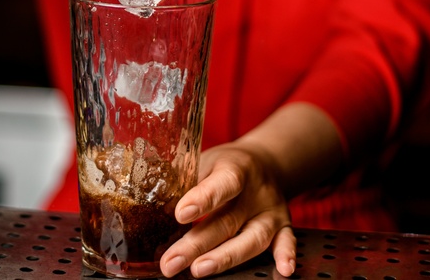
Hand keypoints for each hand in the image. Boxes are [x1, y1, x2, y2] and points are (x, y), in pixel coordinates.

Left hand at [159, 143, 297, 277]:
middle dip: (197, 244)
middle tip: (170, 262)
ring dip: (226, 257)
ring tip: (199, 270)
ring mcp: (271, 211)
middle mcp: (257, 191)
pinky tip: (283, 271)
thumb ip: (181, 180)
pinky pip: (287, 242)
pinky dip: (285, 255)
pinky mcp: (283, 226)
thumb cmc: (223, 166)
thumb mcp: (203, 161)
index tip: (180, 214)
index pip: (222, 184)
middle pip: (228, 221)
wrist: (264, 162)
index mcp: (236, 168)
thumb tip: (142, 197)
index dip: (202, 199)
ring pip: (252, 238)